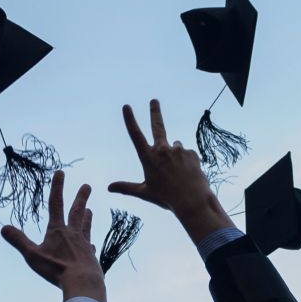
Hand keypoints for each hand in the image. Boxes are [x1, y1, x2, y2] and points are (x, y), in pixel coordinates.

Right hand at [2, 170, 105, 301]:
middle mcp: (73, 234)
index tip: (60, 172)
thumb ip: (19, 241)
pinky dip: (89, 244)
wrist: (83, 282)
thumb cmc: (56, 269)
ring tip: (89, 210)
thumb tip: (4, 228)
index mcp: (57, 230)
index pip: (55, 204)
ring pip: (85, 227)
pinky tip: (91, 245)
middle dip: (81, 197)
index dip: (57, 187)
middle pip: (76, 212)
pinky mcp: (91, 258)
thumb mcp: (33, 255)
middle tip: (87, 186)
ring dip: (87, 217)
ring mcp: (84, 245)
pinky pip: (89, 248)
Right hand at [109, 100, 233, 244]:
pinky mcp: (191, 153)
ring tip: (177, 173)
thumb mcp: (144, 193)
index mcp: (149, 158)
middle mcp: (163, 150)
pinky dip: (186, 162)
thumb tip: (108, 188)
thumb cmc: (166, 198)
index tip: (127, 106)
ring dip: (173, 154)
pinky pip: (186, 154)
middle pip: (158, 126)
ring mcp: (178, 150)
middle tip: (154, 100)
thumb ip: (126, 187)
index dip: (130, 120)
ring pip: (174, 147)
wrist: (191, 200)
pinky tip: (187, 174)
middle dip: (155, 111)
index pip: (136, 135)